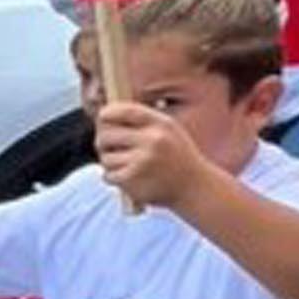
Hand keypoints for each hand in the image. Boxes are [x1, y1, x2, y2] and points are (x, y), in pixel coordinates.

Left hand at [93, 101, 208, 211]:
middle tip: (108, 147)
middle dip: (103, 142)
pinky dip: (114, 177)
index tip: (103, 118)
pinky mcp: (133, 180)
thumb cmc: (177, 157)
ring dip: (110, 162)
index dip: (107, 113)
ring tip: (126, 165)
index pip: (123, 111)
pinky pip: (108, 175)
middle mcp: (152, 140)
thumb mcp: (170, 131)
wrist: (194, 187)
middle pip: (106, 135)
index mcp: (161, 124)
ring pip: (106, 158)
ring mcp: (142, 161)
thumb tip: (105, 115)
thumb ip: (143, 121)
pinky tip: (129, 178)